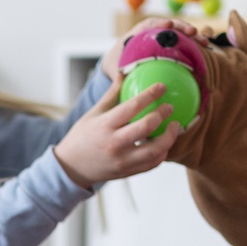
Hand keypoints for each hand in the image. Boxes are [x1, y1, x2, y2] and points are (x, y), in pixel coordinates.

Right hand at [53, 78, 184, 188]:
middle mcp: (114, 143)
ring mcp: (122, 160)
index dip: (150, 94)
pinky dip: (162, 153)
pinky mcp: (127, 172)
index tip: (162, 87)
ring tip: (175, 126)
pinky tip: (165, 143)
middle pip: (146, 127)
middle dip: (162, 114)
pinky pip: (152, 164)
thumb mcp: (93, 113)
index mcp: (104, 125)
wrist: (71, 168)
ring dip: (169, 137)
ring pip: (155, 150)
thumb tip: (124, 74)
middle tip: (169, 107)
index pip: (132, 106)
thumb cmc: (82, 137)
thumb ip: (111, 95)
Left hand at [96, 15, 206, 83]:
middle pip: (171, 26)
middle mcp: (155, 31)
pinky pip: (184, 44)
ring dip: (193, 36)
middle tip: (193, 32)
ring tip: (205, 42)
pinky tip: (205, 52)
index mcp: (140, 31)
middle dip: (182, 27)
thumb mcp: (115, 65)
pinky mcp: (172, 45)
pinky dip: (194, 46)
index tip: (168, 25)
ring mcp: (165, 37)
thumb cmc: (117, 62)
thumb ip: (120, 69)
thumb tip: (123, 76)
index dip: (160, 22)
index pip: (151, 23)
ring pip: (181, 34)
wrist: (120, 62)